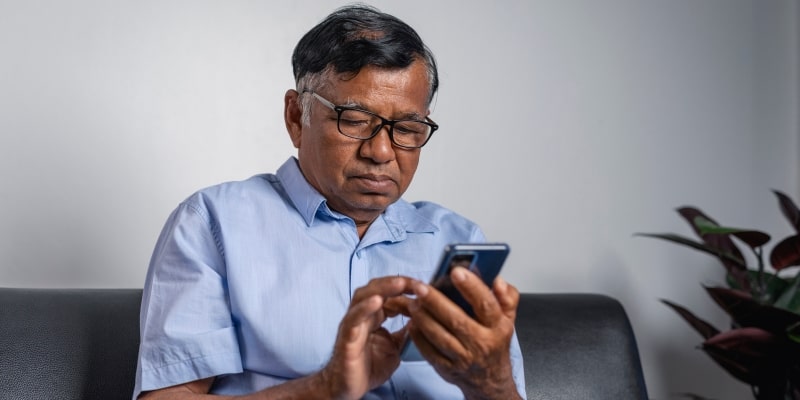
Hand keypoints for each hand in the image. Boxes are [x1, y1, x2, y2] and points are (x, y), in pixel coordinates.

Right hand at [320, 276, 414, 399]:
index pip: (390, 293)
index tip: (424, 288)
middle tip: (417, 284)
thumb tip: (420, 319)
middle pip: (376, 288)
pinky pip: (354, 318)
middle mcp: (362, 315)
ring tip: (399, 284)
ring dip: (383, 288)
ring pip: (364, 297)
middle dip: (397, 283)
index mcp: (374, 316)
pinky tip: (377, 301)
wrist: (349, 388)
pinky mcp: (347, 337)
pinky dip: (365, 308)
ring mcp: (353, 324)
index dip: (406, 288)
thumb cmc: (368, 367)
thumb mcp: (394, 348)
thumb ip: (404, 332)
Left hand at [407, 267, 520, 399]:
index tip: (456, 271)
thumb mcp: (508, 319)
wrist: (489, 379)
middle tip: (421, 287)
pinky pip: (430, 353)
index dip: (471, 287)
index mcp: (498, 327)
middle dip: (436, 301)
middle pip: (457, 320)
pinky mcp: (448, 369)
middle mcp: (482, 344)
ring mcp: (464, 358)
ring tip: (414, 303)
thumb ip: (507, 297)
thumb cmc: (495, 344)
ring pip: (441, 337)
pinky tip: (412, 324)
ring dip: (424, 318)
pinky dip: (419, 338)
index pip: (486, 304)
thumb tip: (498, 281)